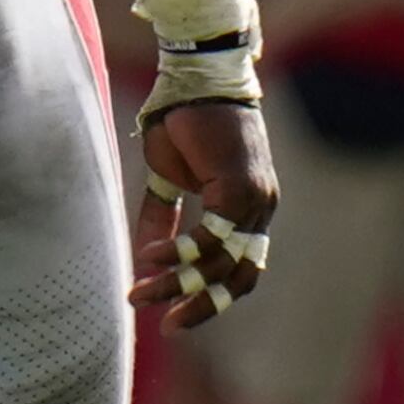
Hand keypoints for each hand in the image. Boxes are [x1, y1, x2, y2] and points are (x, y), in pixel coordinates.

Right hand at [129, 101, 278, 330]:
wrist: (197, 78)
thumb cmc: (186, 121)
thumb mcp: (168, 178)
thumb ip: (162, 218)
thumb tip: (145, 261)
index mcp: (251, 210)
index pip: (241, 268)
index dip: (212, 295)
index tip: (176, 315)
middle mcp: (261, 209)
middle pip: (240, 276)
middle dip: (202, 305)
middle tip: (167, 326)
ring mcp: (256, 200)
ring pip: (220, 261)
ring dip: (178, 282)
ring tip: (141, 293)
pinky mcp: (240, 188)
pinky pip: (211, 235)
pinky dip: (179, 251)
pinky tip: (150, 259)